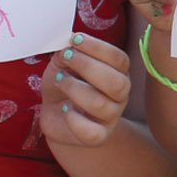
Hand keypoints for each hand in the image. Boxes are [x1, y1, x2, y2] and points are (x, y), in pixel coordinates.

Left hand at [39, 33, 131, 147]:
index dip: (97, 48)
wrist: (56, 113)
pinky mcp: (98, 136)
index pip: (119, 59)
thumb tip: (68, 44)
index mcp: (118, 72)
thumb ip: (68, 51)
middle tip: (66, 58)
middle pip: (116, 82)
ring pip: (101, 105)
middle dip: (87, 66)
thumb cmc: (66, 82)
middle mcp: (120, 94)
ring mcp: (111, 117)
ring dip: (74, 88)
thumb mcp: (65, 62)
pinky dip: (74, 119)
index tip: (75, 40)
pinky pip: (91, 132)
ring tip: (60, 80)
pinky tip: (64, 109)